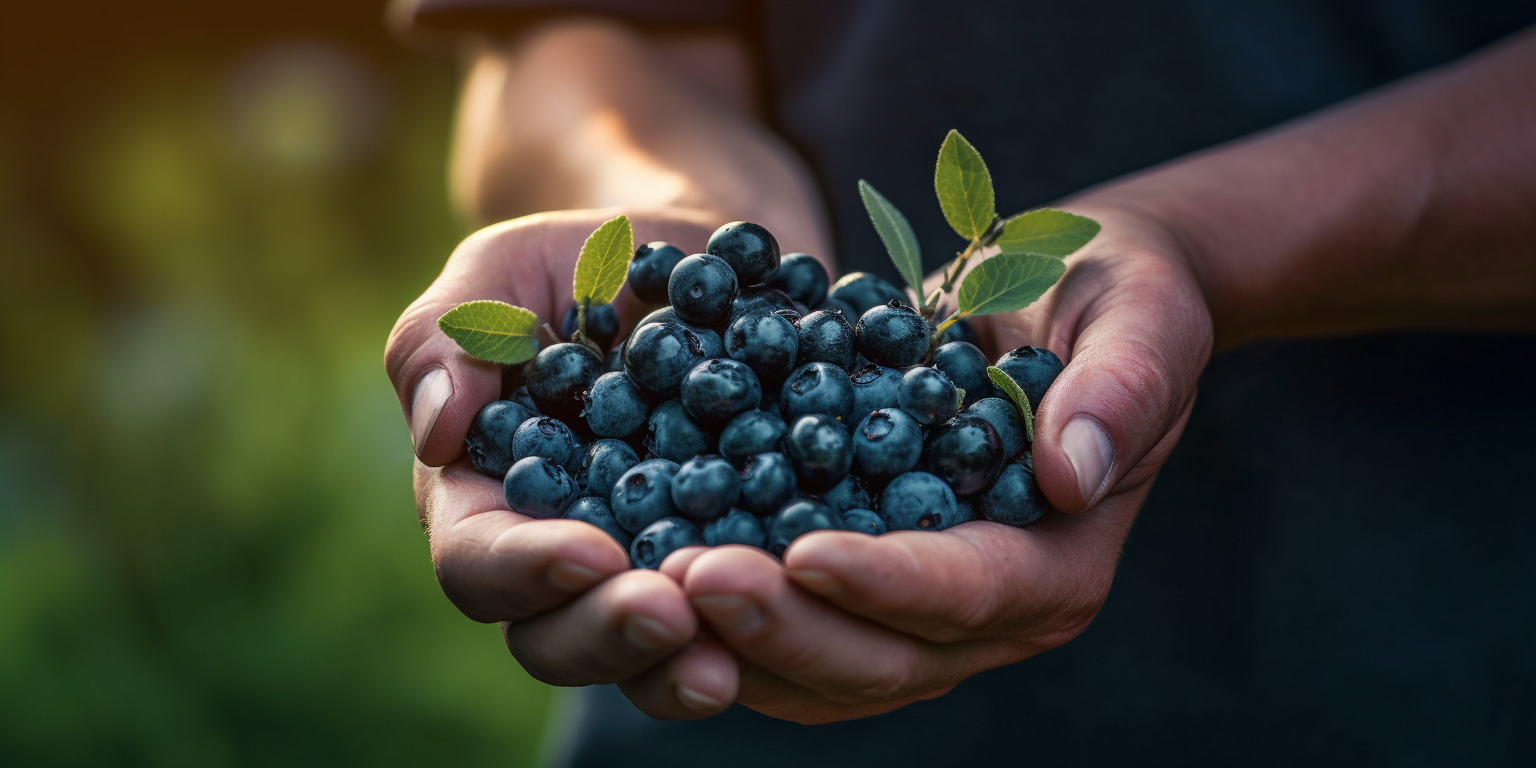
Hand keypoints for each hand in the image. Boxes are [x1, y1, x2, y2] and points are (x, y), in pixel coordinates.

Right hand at [383, 208, 738, 712]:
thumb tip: (437, 430)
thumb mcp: (502, 272)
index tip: (590, 555)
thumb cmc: (577, 261)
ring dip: (686, 663)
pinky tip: (810, 607)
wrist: (694, 254)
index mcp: (485, 500)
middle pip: (558, 635)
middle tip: (673, 616)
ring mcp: (651, 567)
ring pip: (651, 650)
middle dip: (612, 635)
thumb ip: (448, 339)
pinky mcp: (732, 558)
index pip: (479, 561)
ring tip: (733, 658)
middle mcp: (560, 555)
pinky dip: (771, 619)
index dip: (526, 571)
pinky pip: (743, 611)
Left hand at [632, 203, 1214, 722]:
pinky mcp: (866, 591)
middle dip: (785, 624)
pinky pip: (791, 632)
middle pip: (883, 656)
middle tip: (690, 576)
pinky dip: (724, 624)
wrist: (1066, 302)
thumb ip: (1121, 386)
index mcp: (1061, 563)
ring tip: (650, 584)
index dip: (888, 582)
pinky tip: (654, 575)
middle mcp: (993, 613)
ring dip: (737, 640)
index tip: (803, 551)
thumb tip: (1070, 472)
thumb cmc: (1112, 297)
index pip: (971, 591)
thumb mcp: (1140, 314)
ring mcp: (923, 616)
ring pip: (823, 671)